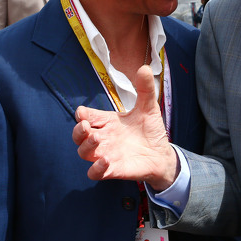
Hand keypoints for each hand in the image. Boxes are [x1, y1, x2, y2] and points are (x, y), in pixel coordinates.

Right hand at [73, 66, 179, 189]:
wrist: (162, 154)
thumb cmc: (150, 130)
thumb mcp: (149, 107)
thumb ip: (145, 89)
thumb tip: (144, 67)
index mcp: (107, 122)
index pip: (86, 117)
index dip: (82, 115)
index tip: (83, 113)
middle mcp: (103, 138)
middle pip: (78, 135)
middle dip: (78, 131)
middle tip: (85, 126)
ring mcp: (105, 154)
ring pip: (83, 153)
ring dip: (86, 146)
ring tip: (98, 140)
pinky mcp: (112, 170)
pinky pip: (94, 173)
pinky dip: (96, 168)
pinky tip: (105, 161)